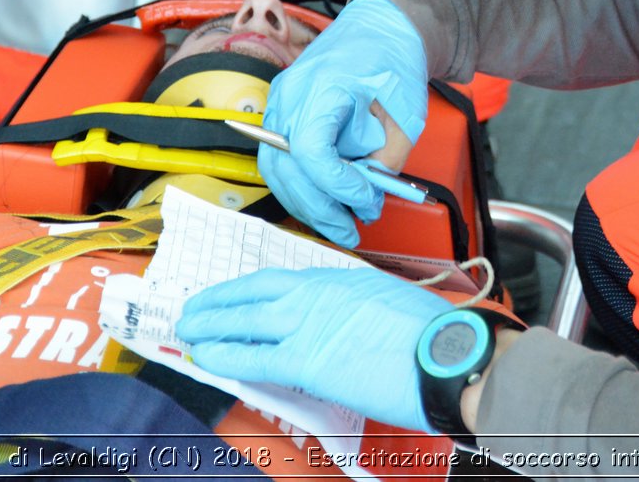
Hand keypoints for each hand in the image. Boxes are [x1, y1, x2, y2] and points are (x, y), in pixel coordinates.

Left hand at [176, 267, 449, 432]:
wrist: (449, 354)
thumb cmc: (436, 334)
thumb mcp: (392, 304)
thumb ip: (360, 311)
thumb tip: (350, 329)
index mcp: (342, 279)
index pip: (281, 280)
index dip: (248, 290)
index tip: (232, 295)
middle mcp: (320, 293)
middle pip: (255, 292)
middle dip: (219, 301)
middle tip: (196, 309)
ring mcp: (311, 324)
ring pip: (245, 320)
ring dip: (211, 325)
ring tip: (189, 331)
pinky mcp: (308, 360)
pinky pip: (253, 357)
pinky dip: (224, 357)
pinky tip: (206, 358)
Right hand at [260, 0, 427, 246]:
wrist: (382, 28)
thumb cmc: (395, 62)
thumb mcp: (405, 116)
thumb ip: (386, 161)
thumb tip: (367, 200)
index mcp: (324, 86)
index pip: (312, 151)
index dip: (337, 186)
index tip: (366, 201)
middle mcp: (291, 93)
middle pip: (286, 167)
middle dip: (320, 208)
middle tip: (351, 230)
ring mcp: (280, 100)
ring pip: (275, 168)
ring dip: (306, 203)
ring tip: (341, 222)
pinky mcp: (282, 110)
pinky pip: (279, 157)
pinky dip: (300, 184)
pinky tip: (326, 201)